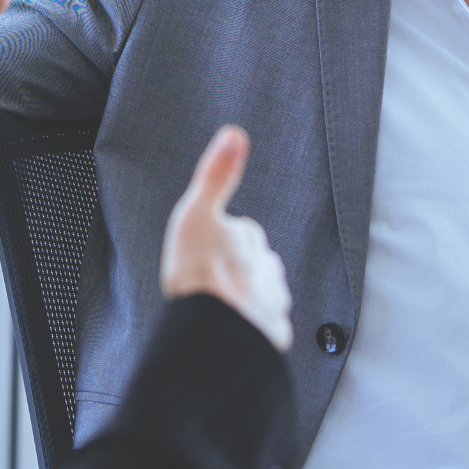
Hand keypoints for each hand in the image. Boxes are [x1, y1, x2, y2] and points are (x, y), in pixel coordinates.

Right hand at [160, 126, 292, 351]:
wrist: (206, 335)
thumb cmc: (197, 275)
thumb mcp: (196, 215)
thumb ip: (216, 175)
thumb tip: (235, 133)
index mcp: (250, 239)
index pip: (245, 232)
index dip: (226, 239)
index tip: (209, 249)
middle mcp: (269, 271)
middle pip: (256, 264)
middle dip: (240, 268)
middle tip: (213, 279)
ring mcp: (272, 304)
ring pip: (264, 294)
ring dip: (249, 297)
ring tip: (222, 305)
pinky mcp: (272, 334)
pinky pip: (267, 327)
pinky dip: (254, 326)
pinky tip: (234, 327)